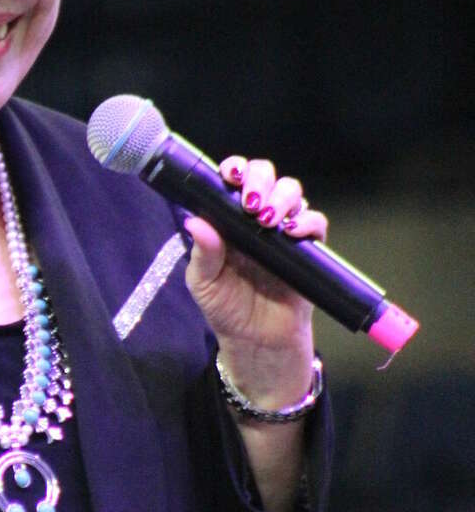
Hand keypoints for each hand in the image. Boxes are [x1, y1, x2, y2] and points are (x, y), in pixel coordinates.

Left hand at [184, 155, 327, 403]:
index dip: (235, 169)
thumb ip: (203, 253)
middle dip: (260, 179)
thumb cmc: (226, 309)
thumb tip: (195, 221)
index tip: (230, 175)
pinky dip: (307, 221)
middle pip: (267, 176)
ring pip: (292, 192)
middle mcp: (257, 218)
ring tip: (267, 221)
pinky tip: (291, 233)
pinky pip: (315, 222)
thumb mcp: (204, 284)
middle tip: (250, 203)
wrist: (257, 342)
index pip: (234, 180)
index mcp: (229, 220)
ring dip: (282, 197)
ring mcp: (284, 231)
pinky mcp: (308, 249)